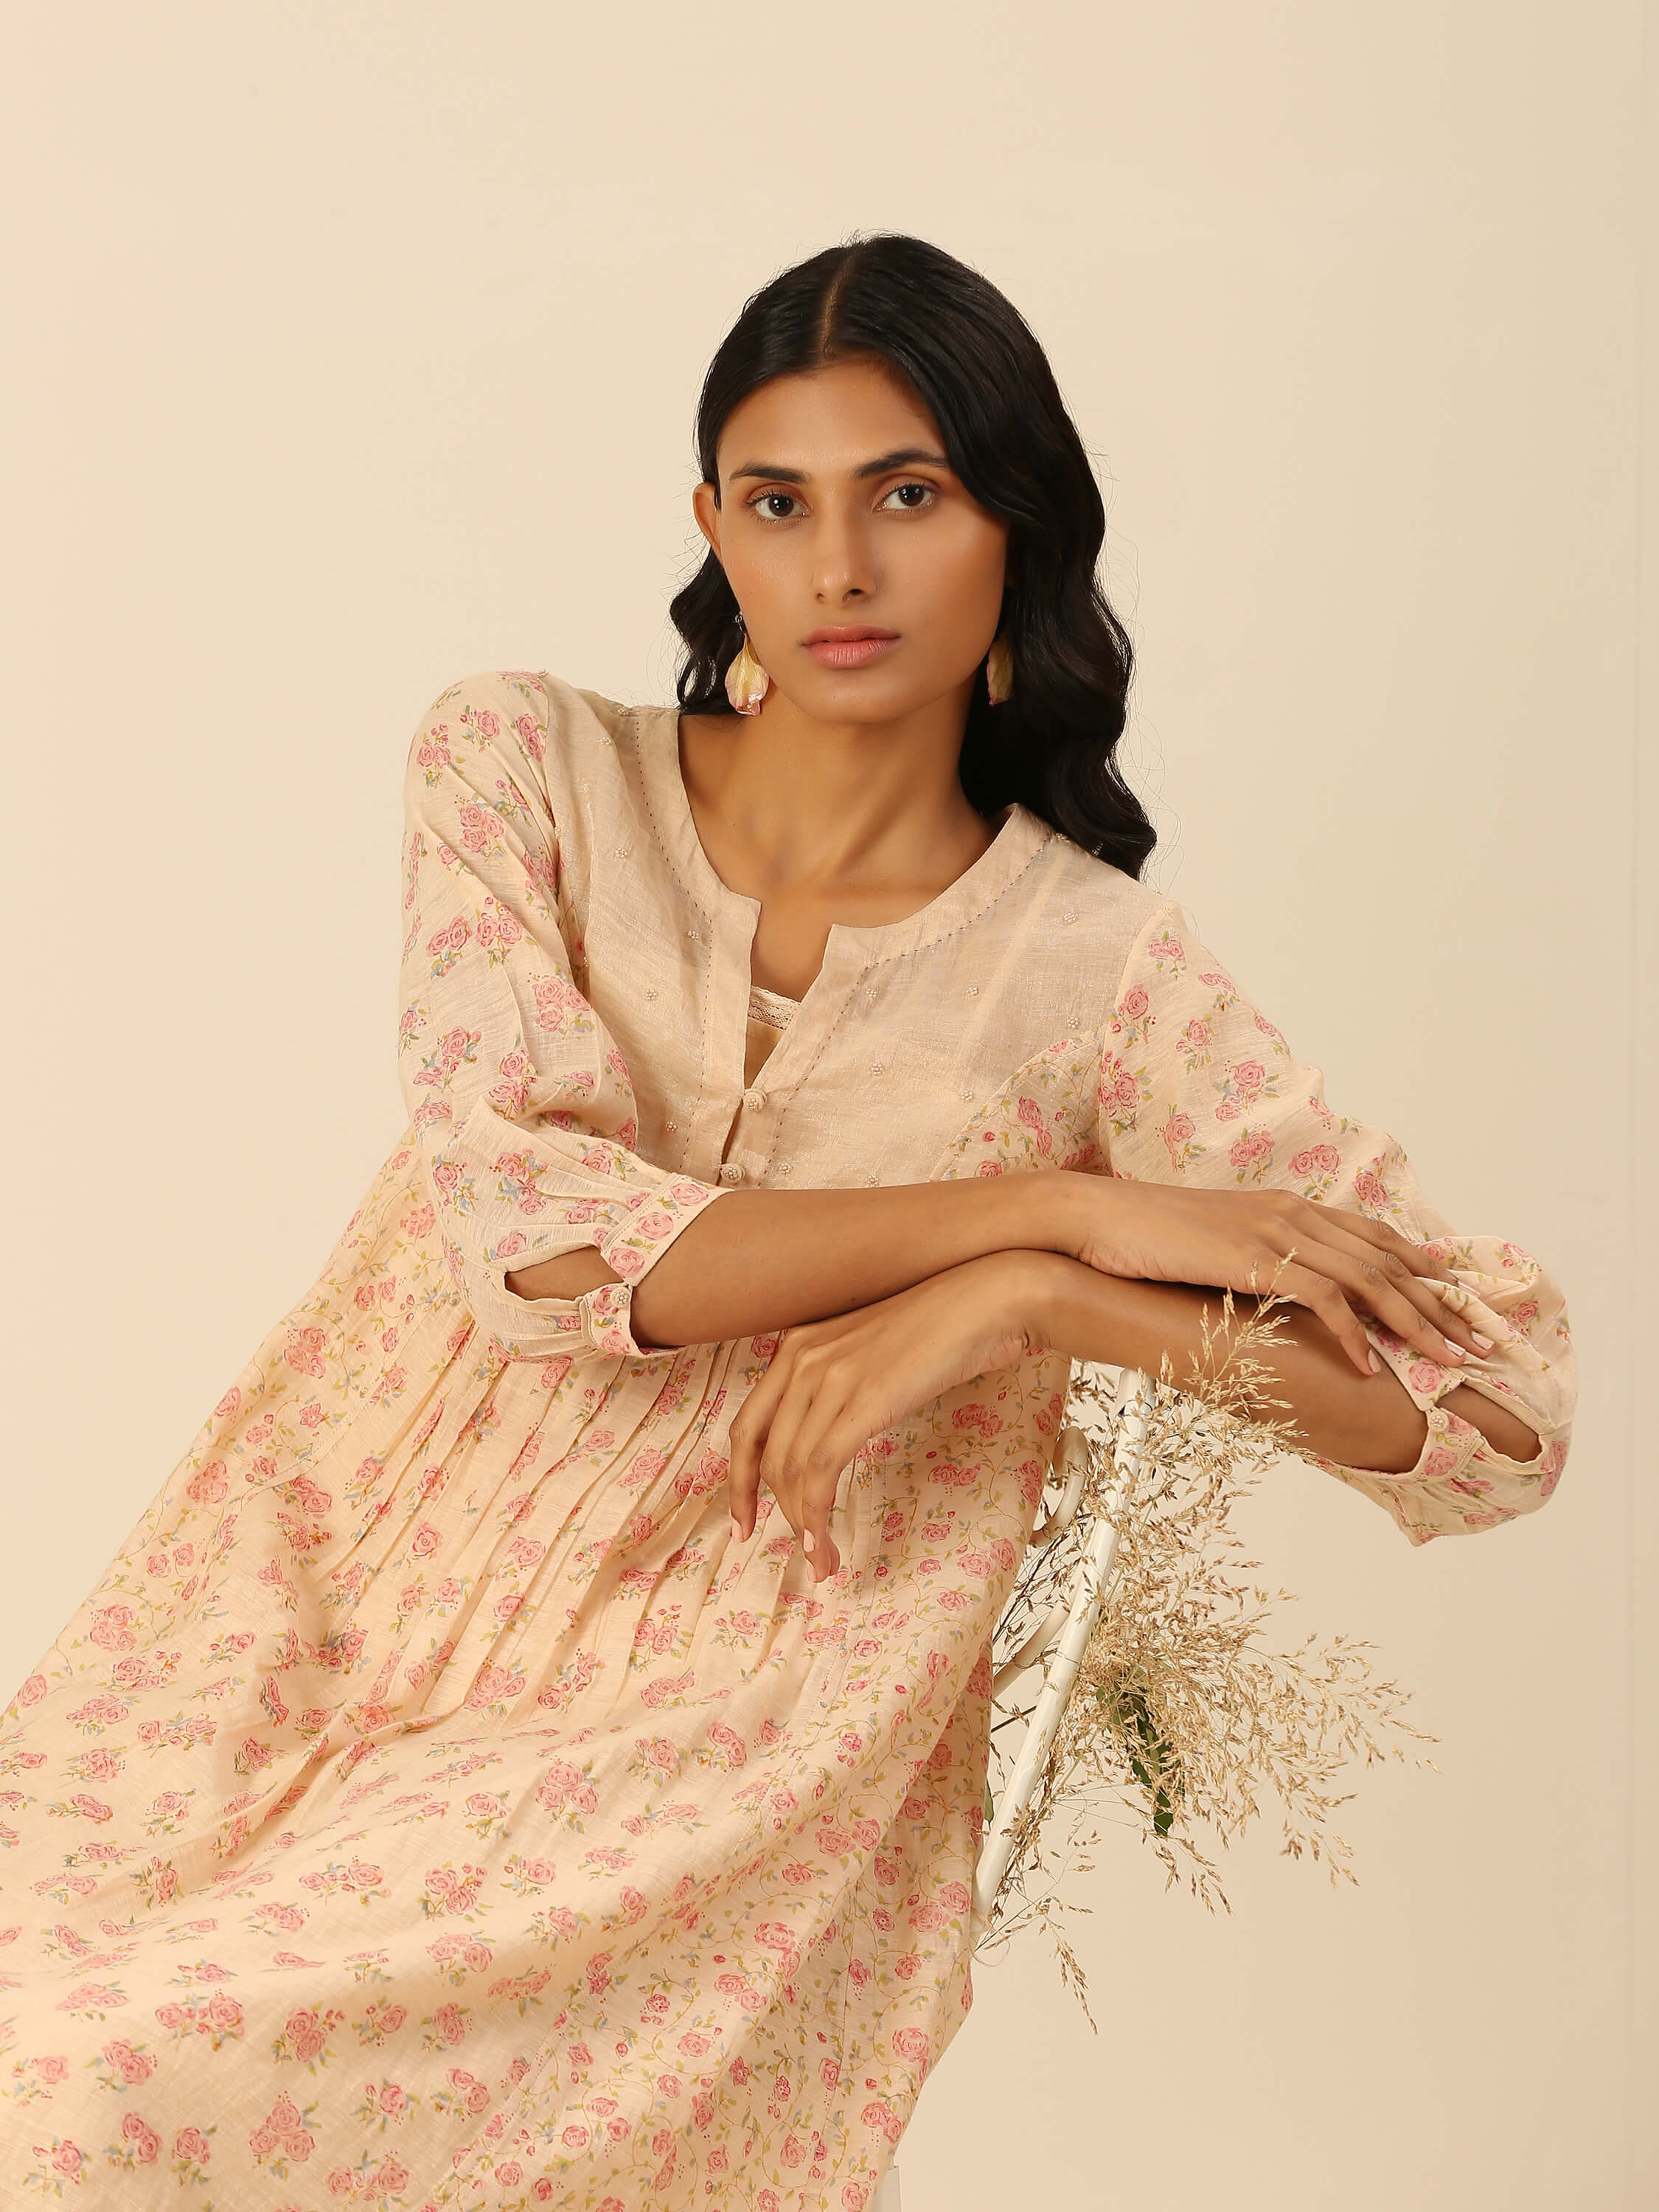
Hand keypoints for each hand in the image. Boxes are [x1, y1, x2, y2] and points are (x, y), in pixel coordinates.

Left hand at [726, 1253, 1041, 1581]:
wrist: (988, 1300)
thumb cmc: (941, 1330)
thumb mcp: (870, 1357)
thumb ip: (839, 1390)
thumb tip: (828, 1445)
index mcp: (796, 1346)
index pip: (746, 1426)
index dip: (738, 1482)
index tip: (744, 1522)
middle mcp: (800, 1357)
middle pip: (762, 1455)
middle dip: (772, 1513)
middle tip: (800, 1553)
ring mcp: (829, 1376)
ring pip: (790, 1469)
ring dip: (804, 1525)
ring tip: (824, 1560)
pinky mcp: (862, 1399)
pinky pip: (820, 1470)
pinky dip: (817, 1514)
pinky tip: (827, 1542)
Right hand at [1054, 1174, 1489, 1377]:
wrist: (1095, 1219)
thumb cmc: (1145, 1239)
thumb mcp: (1214, 1246)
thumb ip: (1256, 1260)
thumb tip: (1278, 1292)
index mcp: (1285, 1207)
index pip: (1373, 1236)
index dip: (1422, 1267)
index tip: (1460, 1299)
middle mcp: (1292, 1213)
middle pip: (1387, 1260)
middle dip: (1441, 1304)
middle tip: (1481, 1342)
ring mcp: (1275, 1233)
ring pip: (1369, 1279)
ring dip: (1418, 1323)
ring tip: (1451, 1361)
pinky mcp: (1254, 1258)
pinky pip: (1322, 1297)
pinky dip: (1354, 1333)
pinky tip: (1372, 1365)